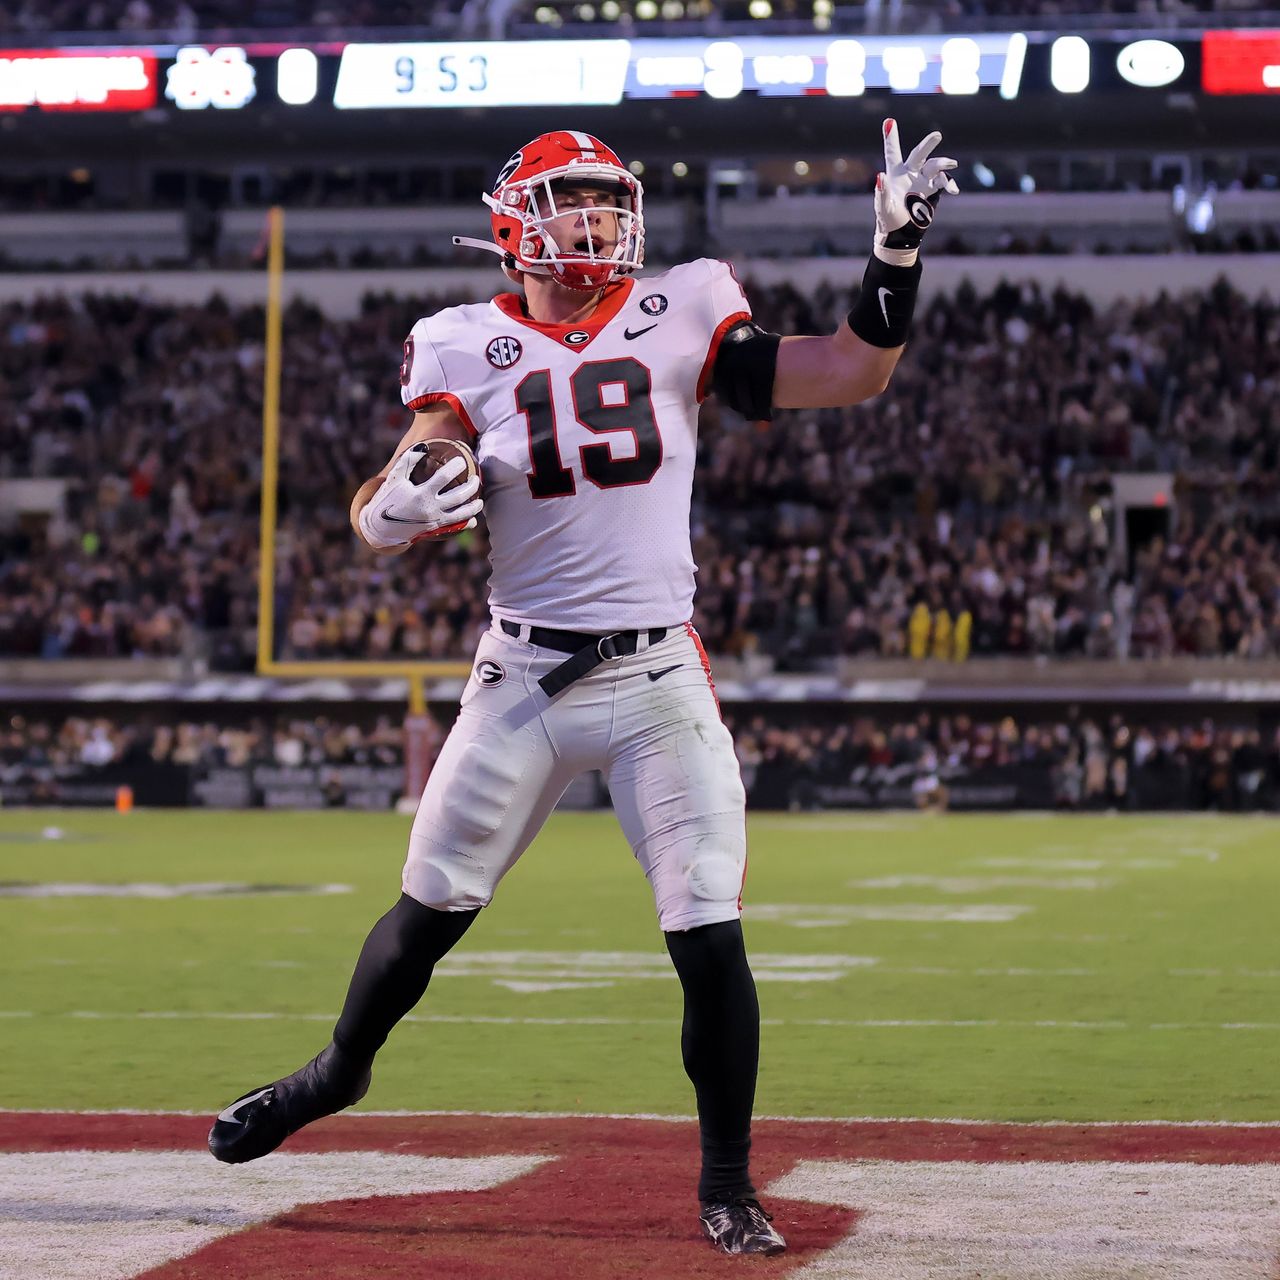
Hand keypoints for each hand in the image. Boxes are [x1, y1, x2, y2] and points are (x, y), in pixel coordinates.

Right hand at [358, 444, 482, 548]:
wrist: (382, 527)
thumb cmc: (388, 498)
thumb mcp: (395, 478)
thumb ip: (408, 461)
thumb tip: (423, 445)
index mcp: (421, 493)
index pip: (444, 477)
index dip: (455, 467)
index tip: (462, 460)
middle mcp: (430, 508)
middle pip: (459, 496)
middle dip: (471, 486)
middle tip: (476, 479)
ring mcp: (434, 521)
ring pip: (461, 514)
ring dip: (473, 507)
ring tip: (480, 500)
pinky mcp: (435, 530)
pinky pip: (455, 527)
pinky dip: (466, 524)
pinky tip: (473, 520)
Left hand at [874, 118, 958, 267]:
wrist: (901, 234)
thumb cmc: (888, 220)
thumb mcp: (883, 208)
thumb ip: (881, 193)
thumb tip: (880, 176)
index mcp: (895, 174)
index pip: (893, 152)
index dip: (891, 137)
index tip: (889, 121)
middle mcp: (910, 173)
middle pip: (919, 154)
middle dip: (928, 144)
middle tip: (937, 136)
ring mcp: (922, 181)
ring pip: (934, 166)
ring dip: (943, 164)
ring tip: (951, 164)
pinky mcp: (931, 190)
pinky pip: (943, 182)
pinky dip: (949, 184)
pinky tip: (953, 190)